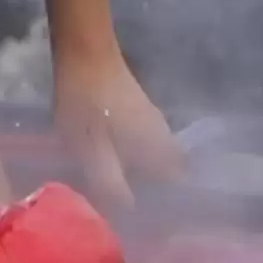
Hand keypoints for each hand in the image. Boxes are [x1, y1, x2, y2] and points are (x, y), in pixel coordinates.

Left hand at [50, 52, 180, 217]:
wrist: (84, 51)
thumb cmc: (87, 104)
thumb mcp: (92, 149)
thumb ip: (111, 181)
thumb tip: (129, 209)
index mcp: (157, 145)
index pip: (177, 179)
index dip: (168, 197)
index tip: (149, 211)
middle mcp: (162, 132)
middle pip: (167, 166)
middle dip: (152, 184)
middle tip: (126, 200)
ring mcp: (151, 116)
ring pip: (154, 151)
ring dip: (139, 168)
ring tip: (113, 182)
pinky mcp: (136, 106)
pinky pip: (141, 138)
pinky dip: (130, 151)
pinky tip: (107, 156)